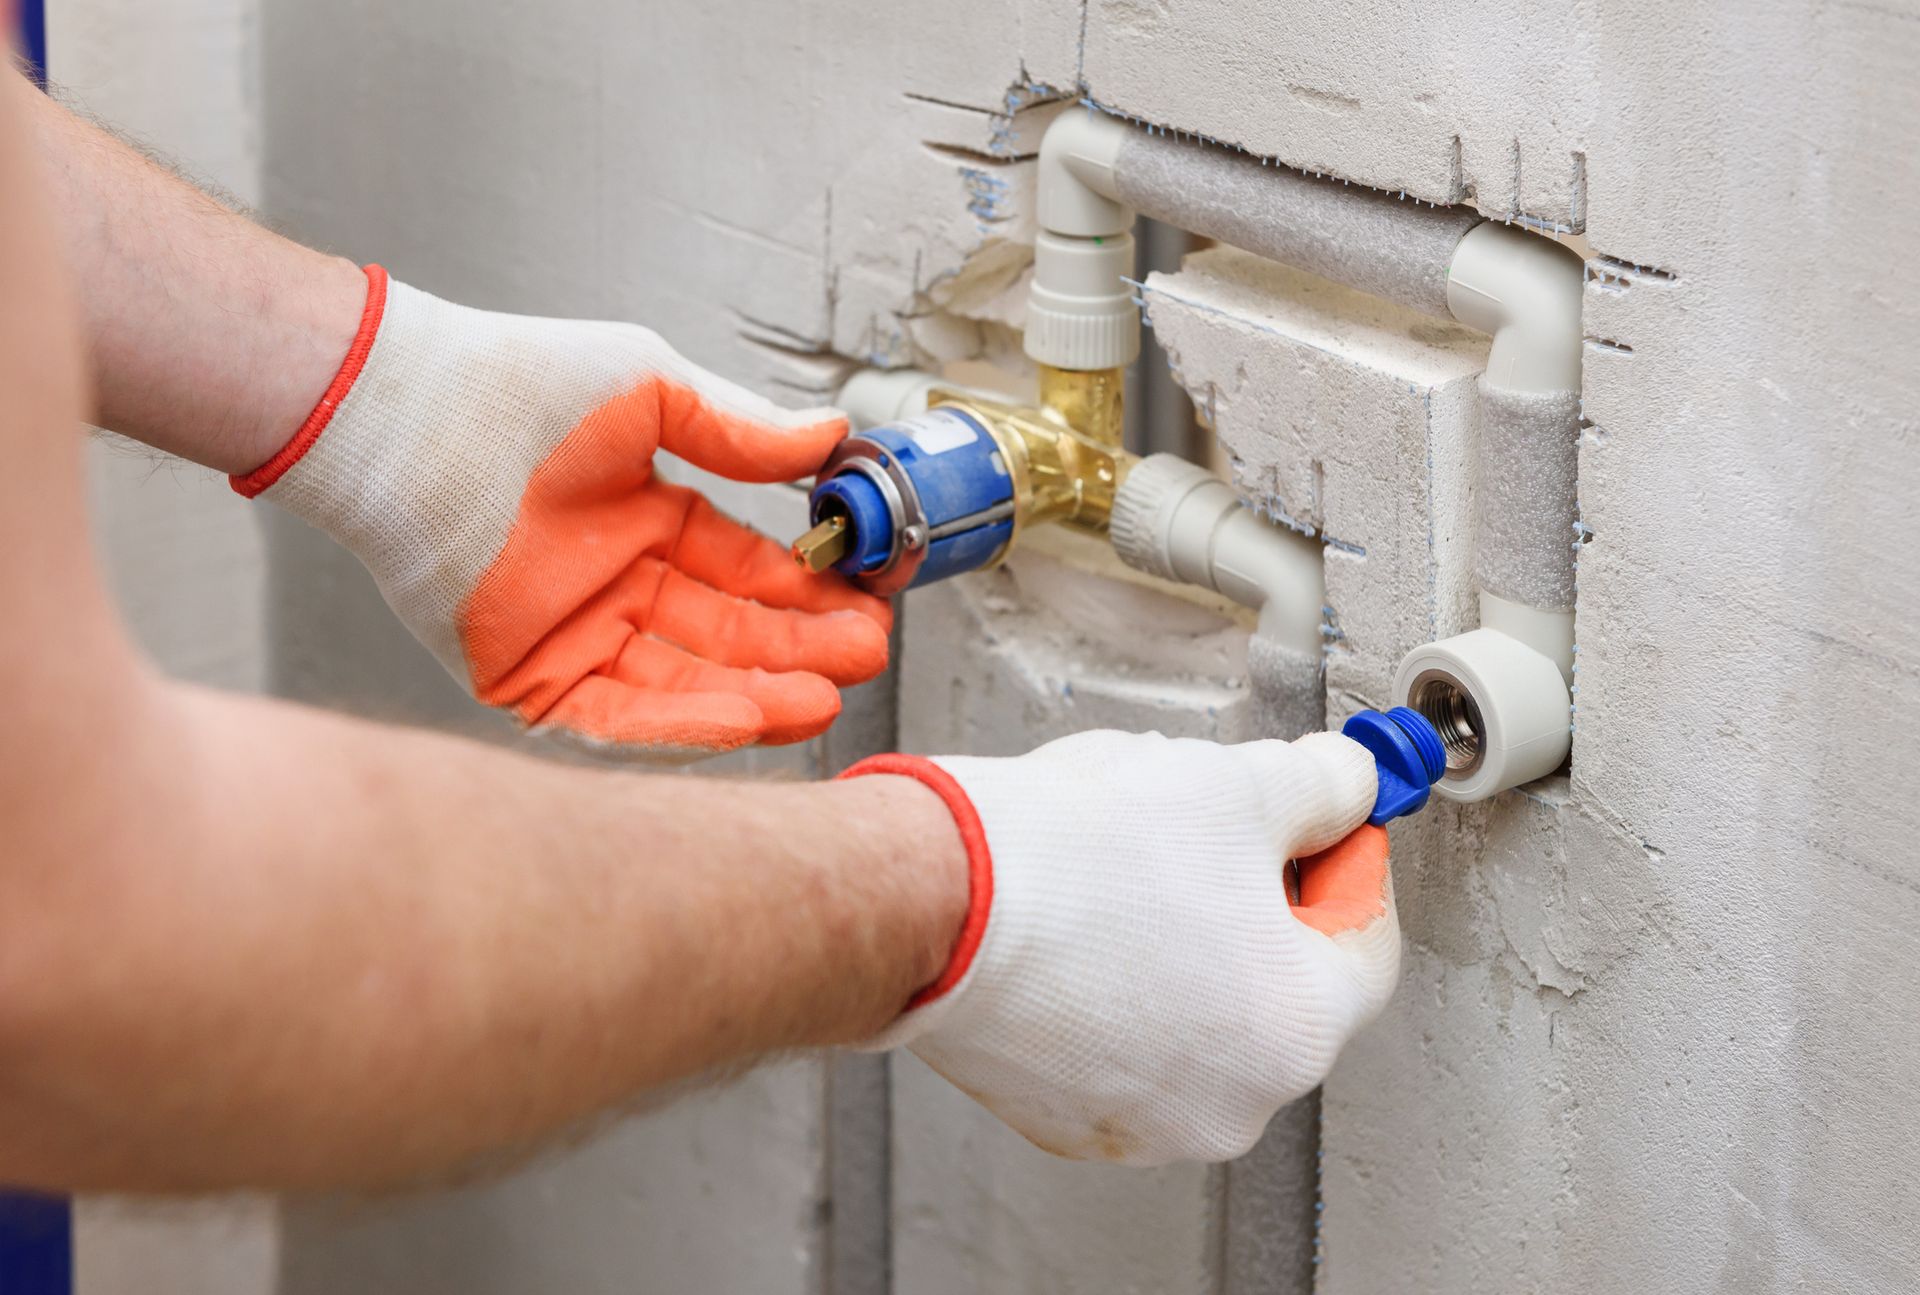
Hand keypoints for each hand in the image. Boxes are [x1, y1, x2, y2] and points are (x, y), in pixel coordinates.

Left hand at [236, 268, 889, 754]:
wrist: (411, 412)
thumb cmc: (515, 380)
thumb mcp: (655, 392)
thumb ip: (743, 431)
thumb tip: (828, 438)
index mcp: (646, 519)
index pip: (746, 574)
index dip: (807, 594)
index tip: (866, 606)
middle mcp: (615, 584)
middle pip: (726, 637)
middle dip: (798, 652)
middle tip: (863, 660)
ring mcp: (572, 636)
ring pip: (682, 685)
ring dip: (754, 698)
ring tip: (823, 703)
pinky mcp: (525, 679)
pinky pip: (615, 717)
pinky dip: (681, 725)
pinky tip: (744, 722)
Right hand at [845, 730, 1399, 1164]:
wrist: (931, 901)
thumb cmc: (1074, 857)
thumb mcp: (1233, 786)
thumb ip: (1321, 789)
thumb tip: (1348, 786)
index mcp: (1297, 1031)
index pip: (1366, 939)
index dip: (1346, 859)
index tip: (1324, 818)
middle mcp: (1232, 1103)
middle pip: (1278, 980)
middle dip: (1253, 895)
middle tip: (1211, 827)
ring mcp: (1142, 1123)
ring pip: (1196, 1008)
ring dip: (1180, 937)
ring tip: (1121, 863)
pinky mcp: (1062, 1116)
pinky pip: (1121, 1038)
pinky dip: (1113, 981)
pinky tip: (1075, 915)